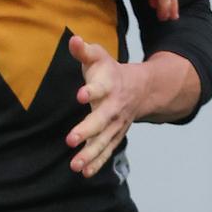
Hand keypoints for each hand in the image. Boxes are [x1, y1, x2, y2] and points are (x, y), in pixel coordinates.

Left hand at [65, 35, 146, 177]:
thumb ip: (84, 50)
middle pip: (101, 120)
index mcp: (110, 86)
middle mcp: (114, 108)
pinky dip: (96, 162)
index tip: (80, 95)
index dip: (90, 91)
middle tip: (70, 139)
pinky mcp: (114, 135)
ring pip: (103, 141)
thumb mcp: (99, 57)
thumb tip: (73, 39)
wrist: (140, 88)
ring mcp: (116, 125)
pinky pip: (106, 151)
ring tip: (74, 165)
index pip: (99, 88)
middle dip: (86, 130)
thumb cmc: (110, 71)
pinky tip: (84, 173)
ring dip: (89, 154)